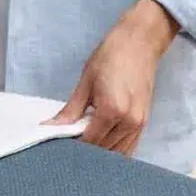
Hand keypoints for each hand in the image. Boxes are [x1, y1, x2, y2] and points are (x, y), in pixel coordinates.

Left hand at [50, 0, 178, 156]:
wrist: (139, 42)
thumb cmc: (111, 56)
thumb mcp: (86, 82)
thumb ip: (70, 111)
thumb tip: (51, 128)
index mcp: (112, 110)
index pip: (88, 142)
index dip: (72, 146)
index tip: (59, 144)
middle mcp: (128, 122)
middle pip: (102, 150)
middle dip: (85, 151)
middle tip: (69, 145)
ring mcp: (139, 124)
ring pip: (116, 153)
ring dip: (100, 152)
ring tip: (84, 143)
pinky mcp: (145, 123)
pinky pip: (129, 147)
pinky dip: (114, 150)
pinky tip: (102, 144)